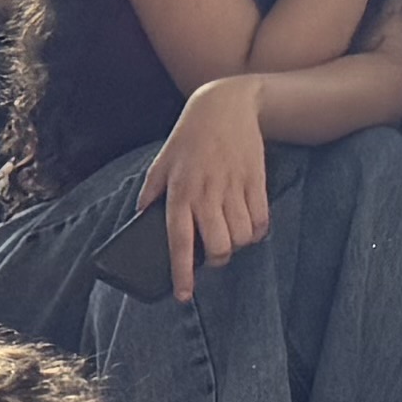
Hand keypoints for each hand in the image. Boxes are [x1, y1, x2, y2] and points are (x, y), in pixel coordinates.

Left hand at [147, 78, 273, 300]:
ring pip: (242, 237)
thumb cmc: (188, 138)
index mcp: (180, 194)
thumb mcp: (161, 163)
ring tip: (229, 241)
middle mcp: (207, 194)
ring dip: (237, 247)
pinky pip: (262, 220)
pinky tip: (249, 231)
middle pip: (219, 248)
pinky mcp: (256, 180)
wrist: (225, 106)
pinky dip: (257, 233)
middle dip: (217, 262)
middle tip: (212, 259)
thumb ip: (150, 193)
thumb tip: (139, 218)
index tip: (184, 295)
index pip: (180, 242)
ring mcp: (234, 187)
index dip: (182, 273)